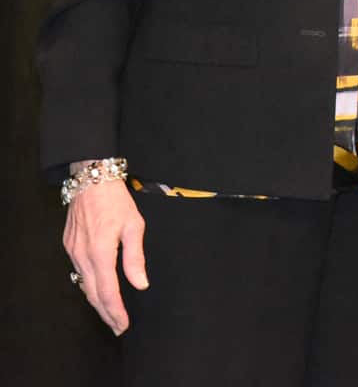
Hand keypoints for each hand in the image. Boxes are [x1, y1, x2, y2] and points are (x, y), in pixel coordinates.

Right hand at [63, 170, 147, 334]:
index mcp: (100, 252)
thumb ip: (135, 257)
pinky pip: (78, 272)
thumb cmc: (116, 201)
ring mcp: (73, 252)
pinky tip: (97, 288)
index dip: (115, 311)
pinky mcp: (69, 246)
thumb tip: (140, 284)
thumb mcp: (134, 225)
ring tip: (110, 313)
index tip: (123, 324)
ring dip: (96, 300)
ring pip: (84, 285)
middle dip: (106, 312)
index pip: (107, 291)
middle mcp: (82, 256)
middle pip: (93, 294)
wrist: (92, 180)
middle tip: (117, 326)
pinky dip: (88, 284)